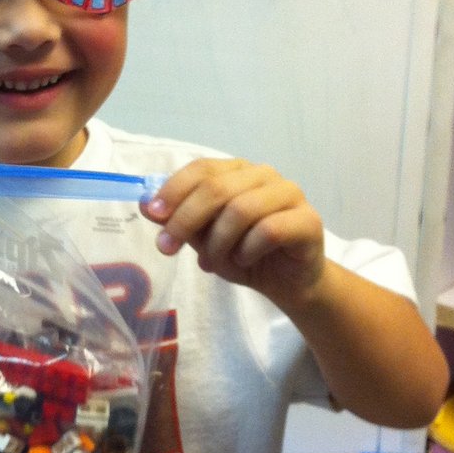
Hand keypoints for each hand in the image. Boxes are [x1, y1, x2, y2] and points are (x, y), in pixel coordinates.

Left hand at [141, 158, 325, 310]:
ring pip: (241, 210)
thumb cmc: (245, 255)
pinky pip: (268, 231)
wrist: (288, 283)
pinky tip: (244, 261)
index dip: (174, 190)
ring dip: (218, 242)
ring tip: (212, 263)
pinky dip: (247, 250)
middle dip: (185, 220)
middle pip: (217, 188)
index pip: (202, 169)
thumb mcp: (203, 239)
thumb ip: (179, 219)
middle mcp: (264, 175)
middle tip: (166, 248)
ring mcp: (290, 194)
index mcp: (238, 171)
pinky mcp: (308, 220)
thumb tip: (145, 204)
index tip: (154, 216)